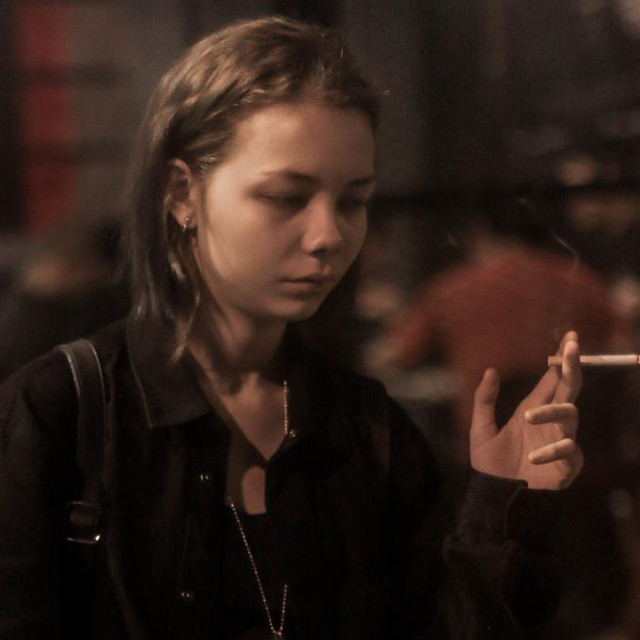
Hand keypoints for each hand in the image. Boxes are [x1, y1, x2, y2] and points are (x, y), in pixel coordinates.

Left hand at [469, 331, 582, 489]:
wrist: (495, 498)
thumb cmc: (491, 465)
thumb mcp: (480, 429)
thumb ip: (484, 400)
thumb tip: (490, 370)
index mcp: (532, 409)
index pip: (552, 379)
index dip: (561, 359)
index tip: (570, 337)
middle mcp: (549, 422)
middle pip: (569, 389)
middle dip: (572, 367)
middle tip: (572, 348)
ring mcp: (560, 441)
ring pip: (570, 415)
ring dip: (551, 412)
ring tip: (527, 418)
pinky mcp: (566, 465)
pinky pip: (568, 451)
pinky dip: (552, 451)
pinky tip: (533, 456)